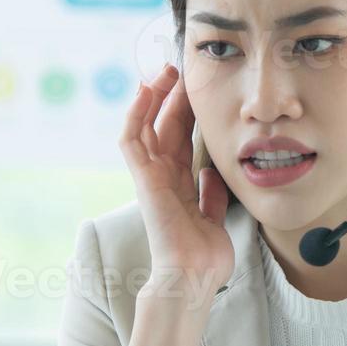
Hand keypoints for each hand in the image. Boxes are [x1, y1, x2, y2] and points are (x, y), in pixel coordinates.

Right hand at [118, 62, 235, 300]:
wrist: (193, 277)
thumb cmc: (203, 256)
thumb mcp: (215, 218)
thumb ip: (211, 196)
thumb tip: (214, 175)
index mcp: (179, 184)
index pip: (180, 139)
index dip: (185, 112)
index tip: (195, 88)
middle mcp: (163, 176)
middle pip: (164, 126)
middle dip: (171, 97)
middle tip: (179, 68)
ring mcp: (150, 176)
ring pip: (146, 126)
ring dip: (152, 97)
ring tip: (163, 71)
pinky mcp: (143, 179)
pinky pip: (132, 140)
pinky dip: (135, 114)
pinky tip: (145, 91)